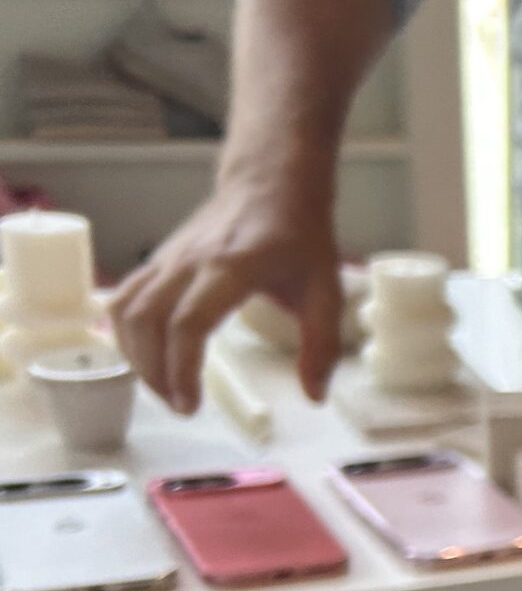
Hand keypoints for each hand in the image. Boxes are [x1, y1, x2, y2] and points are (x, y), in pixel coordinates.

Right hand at [107, 168, 341, 412]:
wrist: (270, 184)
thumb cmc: (301, 238)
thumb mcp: (327, 290)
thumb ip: (322, 345)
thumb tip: (314, 396)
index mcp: (233, 267)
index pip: (189, 322)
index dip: (182, 368)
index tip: (191, 404)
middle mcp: (191, 261)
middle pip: (149, 321)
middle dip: (156, 372)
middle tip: (181, 406)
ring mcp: (169, 257)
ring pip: (128, 310)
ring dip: (136, 356)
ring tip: (165, 388)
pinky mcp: (158, 259)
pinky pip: (124, 297)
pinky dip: (125, 332)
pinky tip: (147, 358)